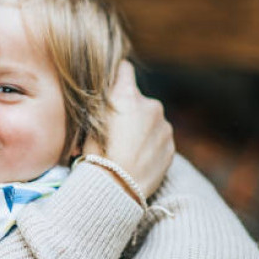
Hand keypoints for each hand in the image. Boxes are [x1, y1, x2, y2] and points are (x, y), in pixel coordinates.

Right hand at [83, 60, 173, 197]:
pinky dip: (149, 145)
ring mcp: (164, 126)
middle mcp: (150, 105)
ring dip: (141, 129)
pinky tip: (136, 159)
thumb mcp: (88, 123)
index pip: (124, 69)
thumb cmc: (96, 155)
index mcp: (127, 96)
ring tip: (125, 150)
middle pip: (138, 99)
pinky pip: (158, 139)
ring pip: (150, 121)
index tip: (112, 84)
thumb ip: (99, 104)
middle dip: (128, 110)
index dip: (117, 76)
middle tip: (114, 131)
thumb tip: (103, 92)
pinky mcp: (170, 146)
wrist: (117, 189)